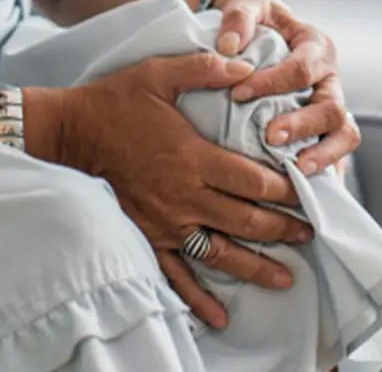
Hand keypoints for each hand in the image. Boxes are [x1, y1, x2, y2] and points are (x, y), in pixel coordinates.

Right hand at [47, 54, 313, 329]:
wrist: (70, 134)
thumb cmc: (116, 101)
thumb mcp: (160, 72)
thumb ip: (205, 68)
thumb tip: (246, 64)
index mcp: (192, 157)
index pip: (253, 180)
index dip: (286, 189)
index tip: (310, 192)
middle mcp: (183, 195)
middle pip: (245, 220)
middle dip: (283, 229)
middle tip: (311, 232)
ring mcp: (165, 222)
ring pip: (220, 253)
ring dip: (256, 266)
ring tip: (286, 277)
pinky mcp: (148, 236)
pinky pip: (176, 273)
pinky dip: (198, 298)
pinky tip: (220, 316)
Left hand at [212, 0, 360, 176]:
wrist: (257, 33)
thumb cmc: (254, 20)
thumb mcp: (247, 6)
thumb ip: (239, 18)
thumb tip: (228, 47)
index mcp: (317, 47)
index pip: (303, 68)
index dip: (273, 82)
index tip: (238, 93)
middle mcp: (330, 80)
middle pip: (332, 107)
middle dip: (303, 125)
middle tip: (270, 136)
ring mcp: (331, 107)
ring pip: (345, 134)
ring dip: (323, 154)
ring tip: (297, 170)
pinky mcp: (325, 132)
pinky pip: (336, 156)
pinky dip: (325, 173)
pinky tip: (304, 190)